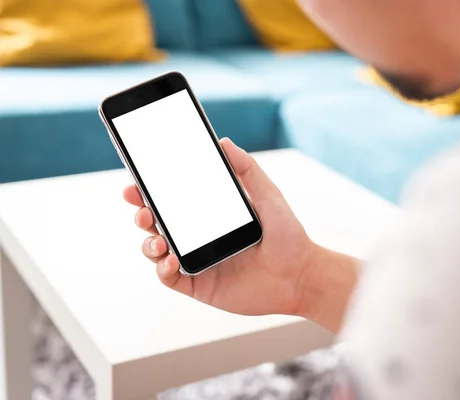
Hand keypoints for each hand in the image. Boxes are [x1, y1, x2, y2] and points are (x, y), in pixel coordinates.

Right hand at [123, 138, 316, 316]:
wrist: (300, 274)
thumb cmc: (287, 235)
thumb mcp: (268, 195)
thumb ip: (247, 169)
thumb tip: (223, 142)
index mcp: (209, 215)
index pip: (172, 201)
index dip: (150, 193)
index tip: (137, 182)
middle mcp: (198, 237)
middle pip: (158, 224)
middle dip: (142, 214)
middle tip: (143, 209)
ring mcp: (197, 261)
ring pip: (157, 251)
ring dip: (149, 242)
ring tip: (157, 237)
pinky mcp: (199, 285)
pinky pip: (170, 278)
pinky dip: (163, 269)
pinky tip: (170, 260)